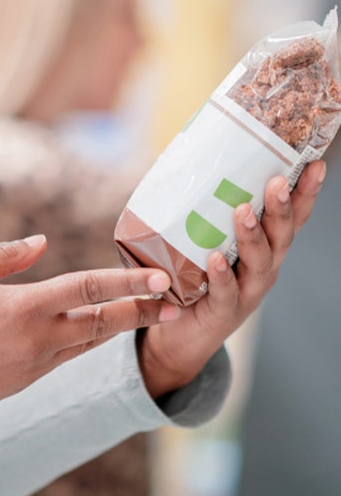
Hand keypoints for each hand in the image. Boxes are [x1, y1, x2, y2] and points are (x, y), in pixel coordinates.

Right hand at [0, 233, 179, 410]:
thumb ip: (3, 255)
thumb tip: (40, 242)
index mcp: (24, 308)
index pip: (87, 288)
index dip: (126, 280)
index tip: (159, 275)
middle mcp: (39, 340)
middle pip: (103, 323)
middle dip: (141, 309)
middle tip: (174, 299)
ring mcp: (35, 366)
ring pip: (90, 344)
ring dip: (120, 327)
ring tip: (148, 312)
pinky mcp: (26, 381)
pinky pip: (68, 357)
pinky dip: (90, 342)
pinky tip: (99, 330)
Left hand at [138, 159, 325, 398]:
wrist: (181, 334)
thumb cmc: (196, 280)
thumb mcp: (206, 242)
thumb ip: (207, 212)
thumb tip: (192, 161)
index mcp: (264, 249)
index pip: (291, 218)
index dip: (304, 193)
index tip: (314, 165)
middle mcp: (263, 268)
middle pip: (281, 236)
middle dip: (281, 209)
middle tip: (276, 182)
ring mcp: (246, 292)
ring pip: (259, 263)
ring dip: (253, 236)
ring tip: (243, 212)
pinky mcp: (223, 312)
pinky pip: (226, 292)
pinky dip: (223, 275)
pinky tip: (216, 259)